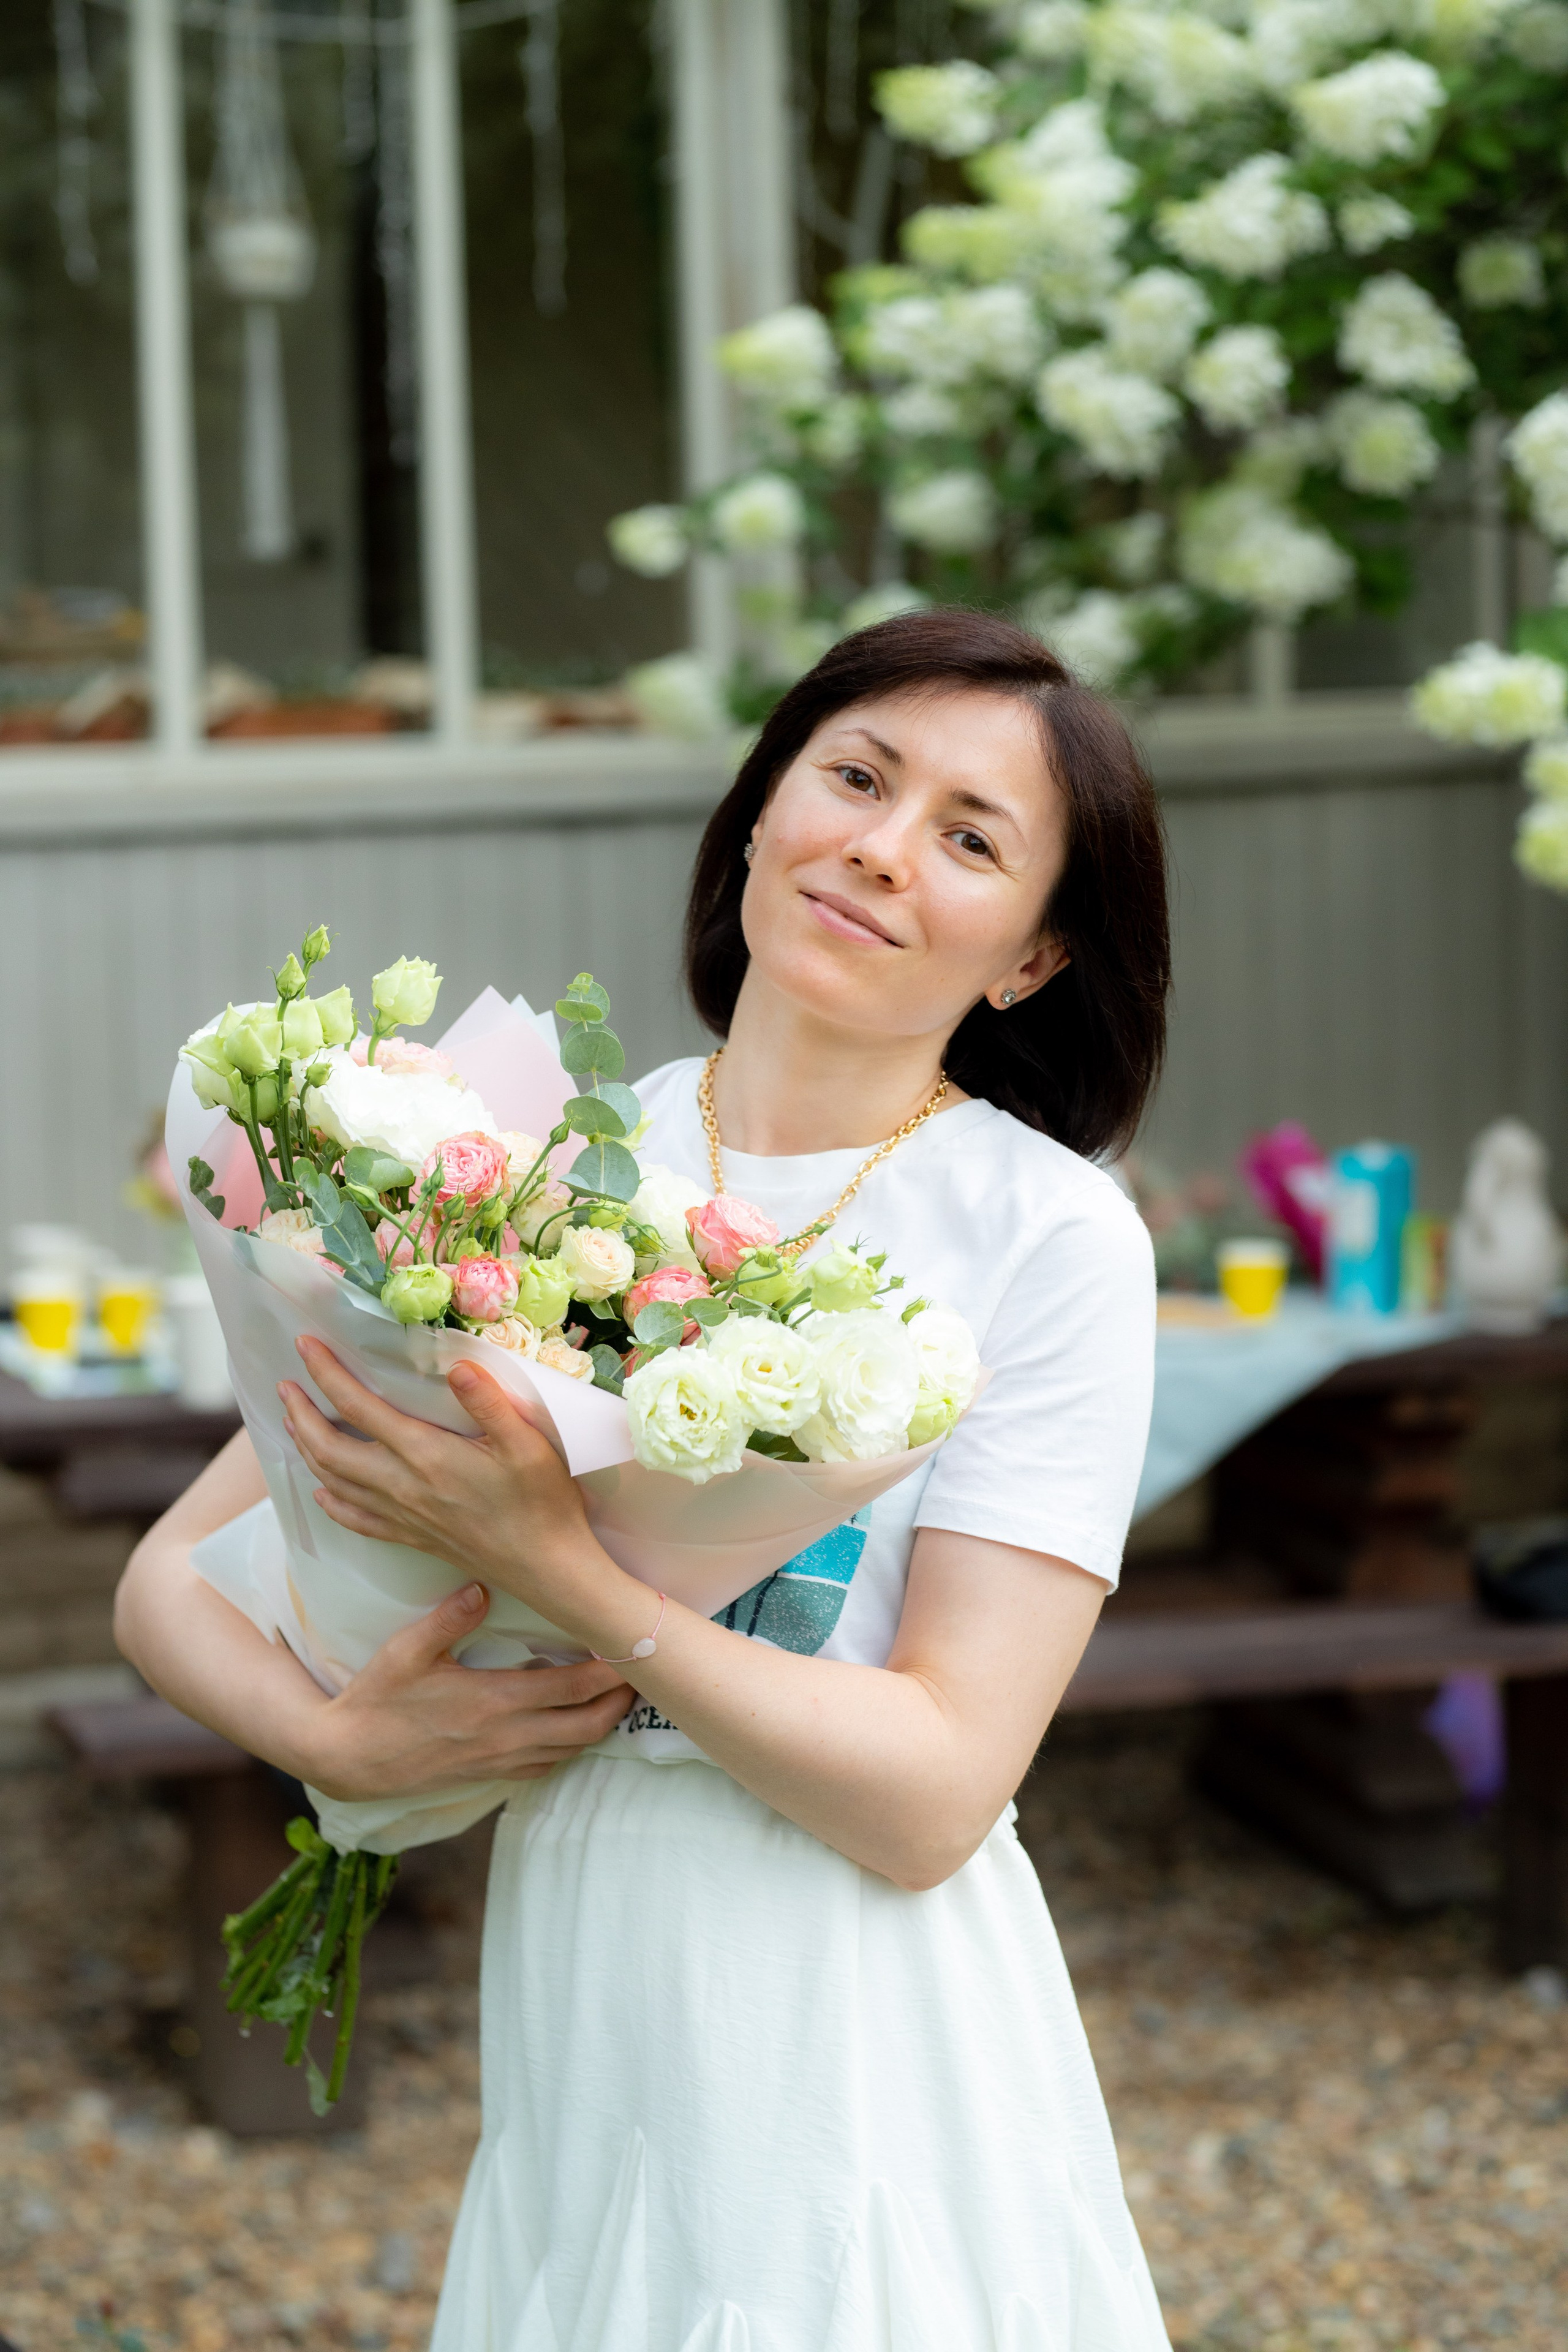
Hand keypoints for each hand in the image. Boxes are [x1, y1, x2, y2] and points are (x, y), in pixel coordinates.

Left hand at [279, 1337, 591, 1604]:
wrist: (545, 1567)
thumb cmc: (542, 1502)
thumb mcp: (526, 1443)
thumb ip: (488, 1402)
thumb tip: (456, 1365)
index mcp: (425, 1454)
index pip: (359, 1407)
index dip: (327, 1374)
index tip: (305, 1347)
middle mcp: (402, 1485)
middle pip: (328, 1448)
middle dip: (301, 1413)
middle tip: (285, 1386)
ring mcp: (402, 1515)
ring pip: (333, 1482)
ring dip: (306, 1450)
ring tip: (293, 1424)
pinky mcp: (411, 1537)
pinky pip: (355, 1519)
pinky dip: (329, 1502)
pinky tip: (322, 1492)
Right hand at [306, 1578, 635, 1801]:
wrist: (349, 1759)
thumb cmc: (377, 1700)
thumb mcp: (405, 1650)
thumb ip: (447, 1617)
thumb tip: (483, 1585)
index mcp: (493, 1701)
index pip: (571, 1689)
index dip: (610, 1671)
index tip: (630, 1648)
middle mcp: (506, 1736)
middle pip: (587, 1726)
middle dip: (620, 1703)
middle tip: (639, 1674)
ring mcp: (501, 1761)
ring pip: (572, 1750)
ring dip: (601, 1725)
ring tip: (617, 1696)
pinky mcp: (490, 1775)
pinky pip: (546, 1767)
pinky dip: (570, 1748)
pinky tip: (573, 1727)